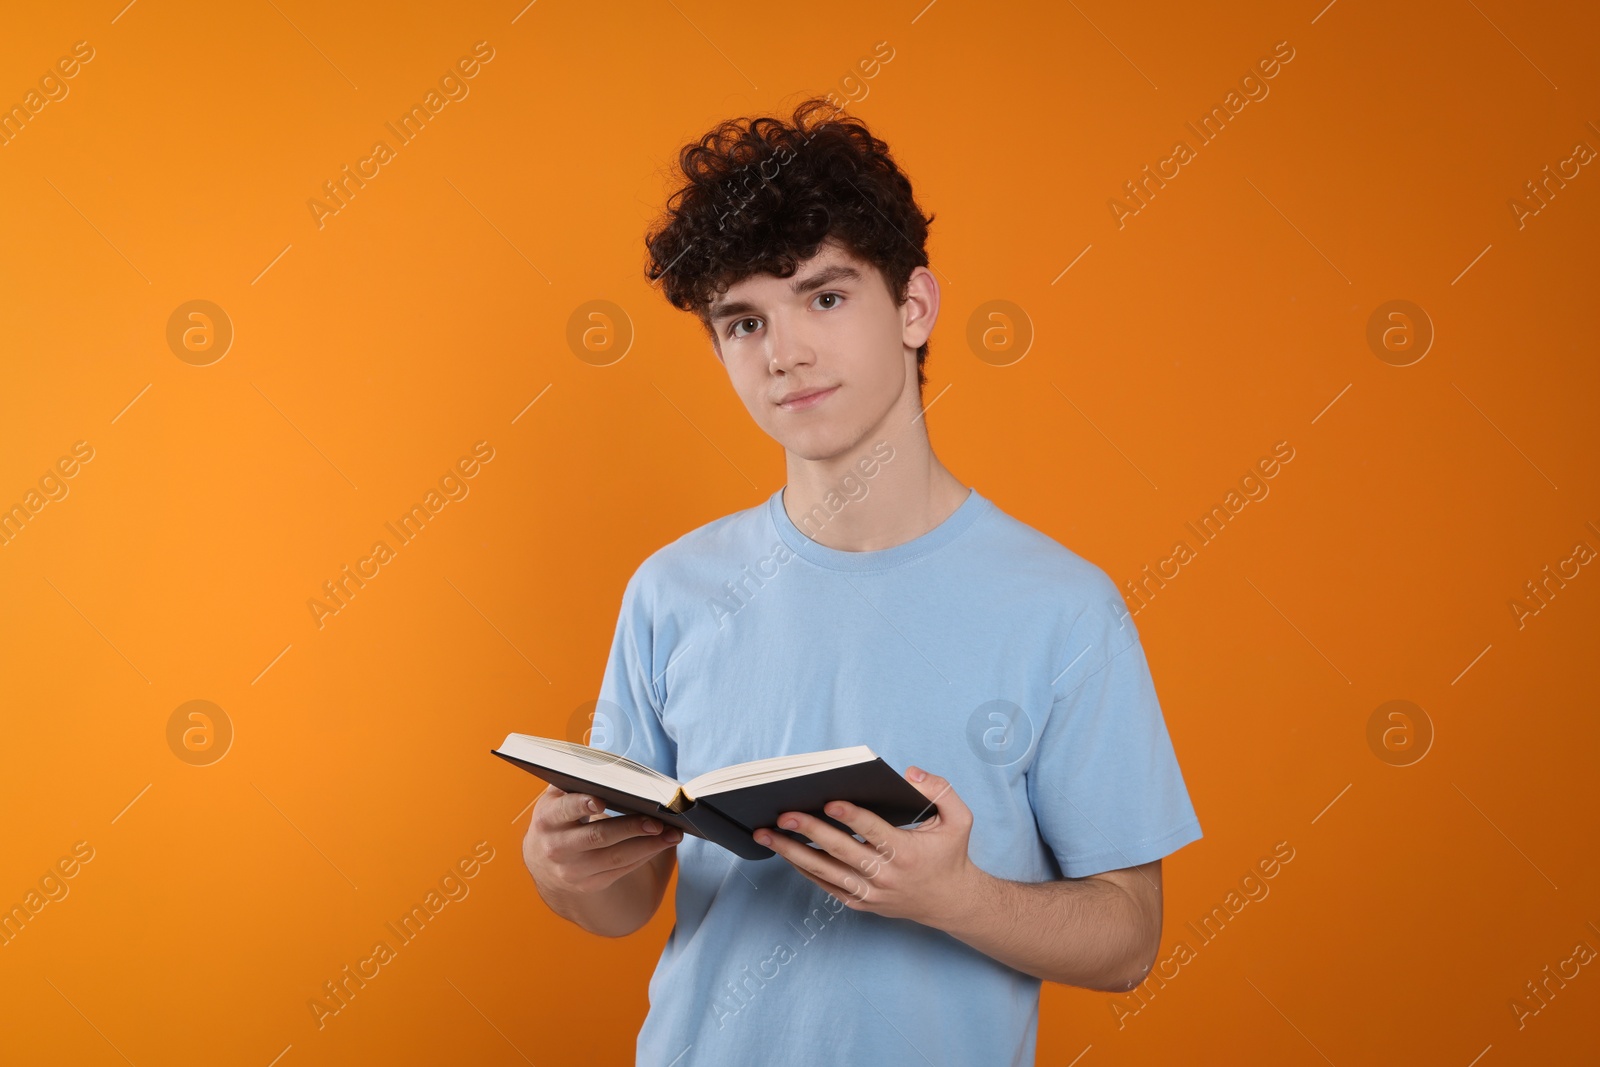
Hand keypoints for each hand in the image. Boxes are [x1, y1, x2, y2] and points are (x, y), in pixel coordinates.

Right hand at [523, 784, 680, 894]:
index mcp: (548, 818)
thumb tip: (611, 766)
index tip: (601, 801)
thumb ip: (578, 779)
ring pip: (615, 857)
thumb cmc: (561, 815)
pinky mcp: (590, 883)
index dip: (581, 805)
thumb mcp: (559, 795)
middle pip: (598, 836)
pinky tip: (662, 844)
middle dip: (630, 828)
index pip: (564, 810)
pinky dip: (645, 855)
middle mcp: (557, 847)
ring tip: (672, 834)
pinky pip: (622, 869)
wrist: (543, 857)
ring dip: (648, 845)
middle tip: (658, 821)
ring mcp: (573, 870)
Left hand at [752, 766, 983, 927]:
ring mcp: (871, 893)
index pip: (874, 832)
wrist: (951, 902)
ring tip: (767, 834)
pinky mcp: (861, 903)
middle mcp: (886, 875)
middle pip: (841, 851)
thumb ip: (939, 790)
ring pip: (825, 872)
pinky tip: (786, 852)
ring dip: (794, 852)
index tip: (829, 802)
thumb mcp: (958, 819)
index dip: (851, 817)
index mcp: (907, 853)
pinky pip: (827, 886)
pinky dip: (805, 870)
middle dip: (810, 831)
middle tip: (784, 815)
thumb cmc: (950, 854)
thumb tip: (910, 773)